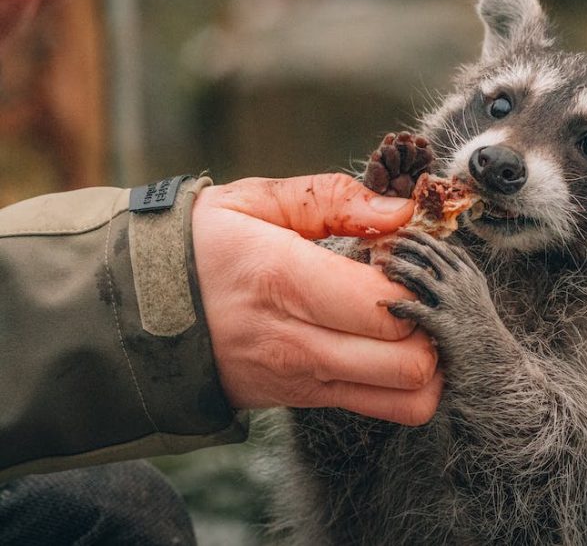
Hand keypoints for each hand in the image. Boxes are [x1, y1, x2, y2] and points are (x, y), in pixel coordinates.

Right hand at [192, 173, 442, 425]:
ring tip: (412, 318)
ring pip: (408, 396)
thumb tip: (401, 210)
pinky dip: (407, 380)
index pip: (386, 305)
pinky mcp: (305, 400)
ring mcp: (302, 380)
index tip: (404, 254)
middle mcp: (297, 342)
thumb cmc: (200, 247)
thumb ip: (334, 198)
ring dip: (429, 358)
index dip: (416, 279)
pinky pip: (383, 408)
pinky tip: (391, 341)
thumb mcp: (254, 201)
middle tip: (419, 290)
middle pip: (410, 361)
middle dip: (434, 323)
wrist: (132, 314)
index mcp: (285, 280)